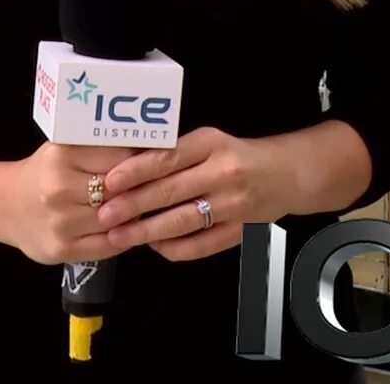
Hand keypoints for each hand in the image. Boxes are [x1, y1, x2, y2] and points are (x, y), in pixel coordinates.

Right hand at [0, 141, 139, 265]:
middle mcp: (58, 188)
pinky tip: (122, 229)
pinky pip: (108, 246)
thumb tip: (151, 147)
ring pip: (117, 220)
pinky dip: (122, 238)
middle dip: (137, 191)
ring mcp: (60, 221)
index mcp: (62, 156)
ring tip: (133, 208)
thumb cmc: (46, 173)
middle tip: (148, 189)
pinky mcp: (62, 249)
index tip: (150, 165)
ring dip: (131, 216)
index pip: (121, 157)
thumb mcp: (67, 148)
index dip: (139, 163)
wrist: (5, 205)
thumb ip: (101, 147)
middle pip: (120, 191)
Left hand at [94, 128, 298, 261]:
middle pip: (171, 191)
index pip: (168, 157)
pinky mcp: (239, 231)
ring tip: (119, 237)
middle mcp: (223, 173)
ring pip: (182, 221)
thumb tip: (126, 171)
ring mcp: (233, 205)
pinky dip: (174, 248)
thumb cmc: (237, 156)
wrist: (285, 174)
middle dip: (132, 205)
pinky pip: (201, 245)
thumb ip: (175, 153)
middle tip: (104, 215)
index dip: (136, 171)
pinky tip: (154, 246)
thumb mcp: (209, 141)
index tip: (110, 182)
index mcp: (212, 144)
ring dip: (146, 231)